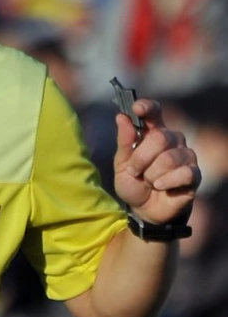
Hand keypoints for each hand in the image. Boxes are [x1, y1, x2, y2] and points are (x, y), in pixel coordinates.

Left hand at [114, 99, 200, 223]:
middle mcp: (173, 140)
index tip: (136, 108)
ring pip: (169, 158)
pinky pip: (183, 173)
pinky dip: (166, 182)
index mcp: (153, 133)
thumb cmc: (133, 183)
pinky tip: (161, 187)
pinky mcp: (194, 174)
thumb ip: (124, 142)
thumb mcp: (121, 164)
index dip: (147, 108)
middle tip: (135, 171)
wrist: (143, 209)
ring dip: (151, 174)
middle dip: (141, 158)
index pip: (155, 113)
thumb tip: (121, 117)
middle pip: (160, 138)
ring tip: (149, 182)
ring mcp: (186, 156)